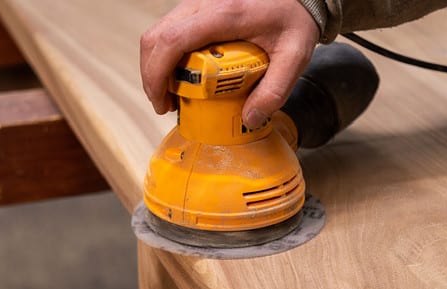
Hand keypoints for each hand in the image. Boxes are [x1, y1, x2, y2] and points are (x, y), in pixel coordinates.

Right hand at [140, 0, 319, 128]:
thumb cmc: (295, 19)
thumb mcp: (294, 56)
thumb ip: (275, 90)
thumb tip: (249, 119)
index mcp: (225, 15)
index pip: (173, 40)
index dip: (157, 73)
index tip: (162, 102)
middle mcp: (203, 4)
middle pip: (156, 37)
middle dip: (152, 76)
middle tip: (165, 105)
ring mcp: (198, 3)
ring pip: (158, 33)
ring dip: (156, 66)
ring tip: (171, 95)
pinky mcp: (198, 8)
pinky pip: (170, 30)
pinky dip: (166, 56)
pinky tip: (181, 76)